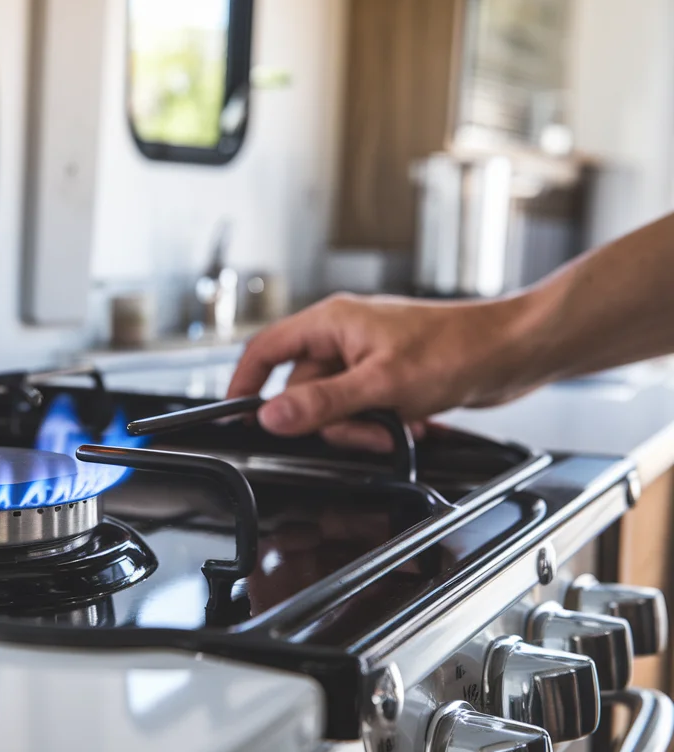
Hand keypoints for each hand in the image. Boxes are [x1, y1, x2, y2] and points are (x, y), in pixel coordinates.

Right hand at [227, 292, 539, 450]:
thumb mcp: (381, 385)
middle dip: (330, 419)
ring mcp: (366, 357)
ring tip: (395, 425)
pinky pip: (363, 408)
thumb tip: (272, 417)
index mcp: (332, 322)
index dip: (245, 383)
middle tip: (364, 429)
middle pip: (303, 389)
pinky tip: (408, 422)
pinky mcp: (389, 376)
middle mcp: (344, 336)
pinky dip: (381, 423)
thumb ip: (322, 403)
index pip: (266, 350)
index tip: (238, 415)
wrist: (514, 351)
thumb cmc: (458, 349)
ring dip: (360, 425)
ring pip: (335, 405)